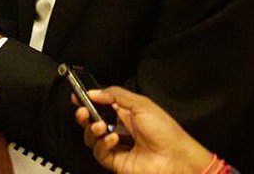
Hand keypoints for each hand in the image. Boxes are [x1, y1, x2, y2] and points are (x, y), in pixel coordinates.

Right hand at [75, 86, 212, 173]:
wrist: (175, 157)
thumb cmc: (165, 131)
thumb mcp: (141, 104)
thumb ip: (115, 95)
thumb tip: (94, 92)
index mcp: (126, 114)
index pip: (101, 105)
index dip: (89, 101)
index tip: (77, 96)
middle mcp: (120, 129)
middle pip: (92, 122)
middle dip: (84, 115)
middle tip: (83, 110)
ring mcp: (117, 146)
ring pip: (92, 138)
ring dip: (91, 130)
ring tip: (99, 126)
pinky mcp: (116, 162)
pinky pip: (99, 153)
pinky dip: (102, 144)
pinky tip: (113, 139)